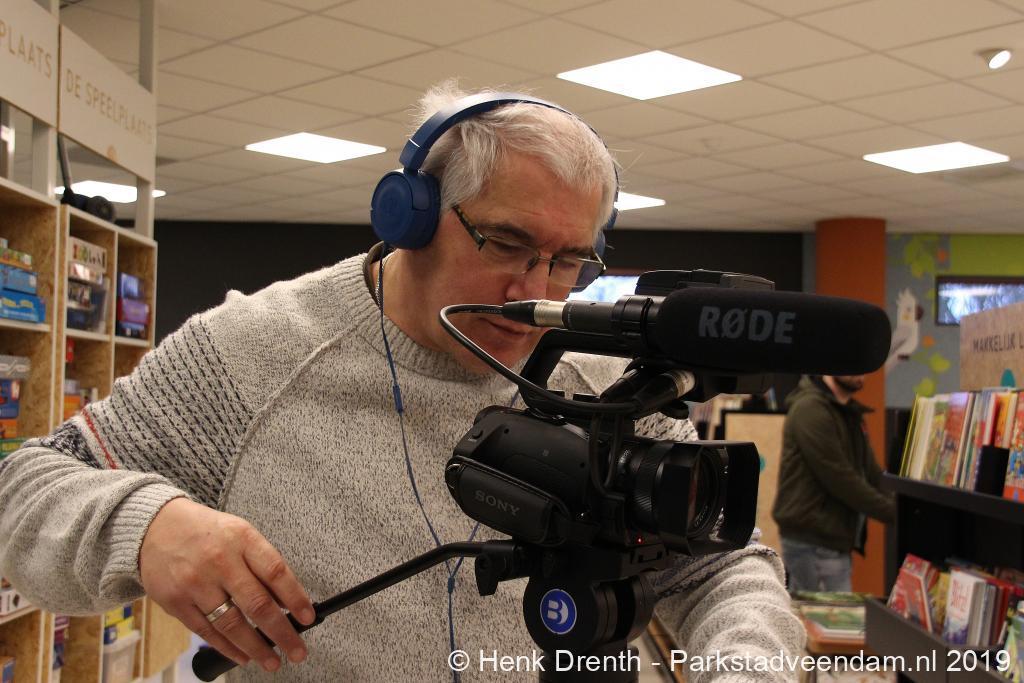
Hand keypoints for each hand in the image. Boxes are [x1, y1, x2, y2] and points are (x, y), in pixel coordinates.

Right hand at [140, 498, 314, 672]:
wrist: (154, 527)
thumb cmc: (207, 532)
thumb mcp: (240, 534)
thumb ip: (263, 564)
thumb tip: (287, 601)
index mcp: (242, 539)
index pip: (276, 571)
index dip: (295, 598)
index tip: (309, 618)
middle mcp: (219, 561)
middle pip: (257, 604)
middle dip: (282, 633)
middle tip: (297, 651)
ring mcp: (196, 583)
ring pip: (231, 624)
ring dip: (256, 648)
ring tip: (272, 661)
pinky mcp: (175, 602)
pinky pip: (206, 631)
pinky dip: (227, 648)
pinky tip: (243, 657)